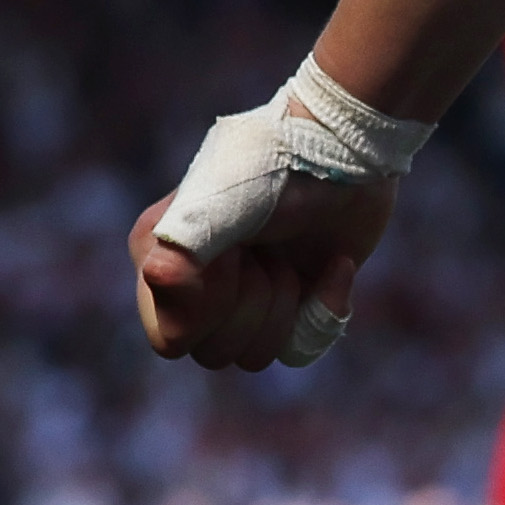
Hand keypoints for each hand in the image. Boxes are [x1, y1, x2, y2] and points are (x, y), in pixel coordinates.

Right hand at [131, 168, 395, 373]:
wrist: (347, 148)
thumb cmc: (276, 166)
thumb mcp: (224, 201)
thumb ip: (186, 246)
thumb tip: (157, 278)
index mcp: (161, 260)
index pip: (170, 338)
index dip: (207, 312)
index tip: (233, 258)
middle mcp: (198, 286)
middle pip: (214, 353)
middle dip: (252, 306)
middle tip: (265, 252)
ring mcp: (248, 296)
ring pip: (254, 356)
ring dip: (284, 308)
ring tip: (290, 259)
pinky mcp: (294, 302)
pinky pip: (301, 347)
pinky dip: (326, 309)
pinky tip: (336, 265)